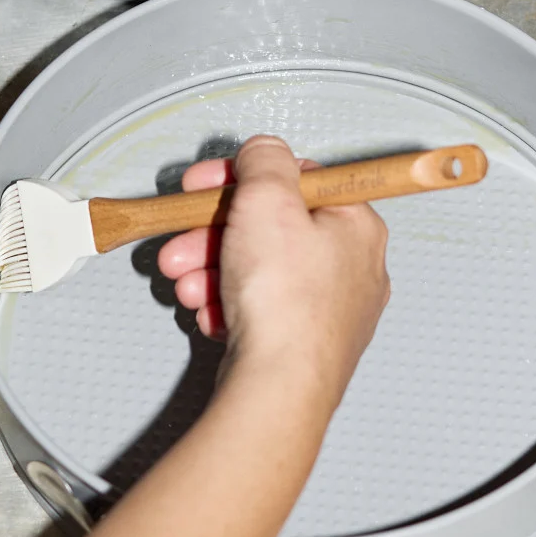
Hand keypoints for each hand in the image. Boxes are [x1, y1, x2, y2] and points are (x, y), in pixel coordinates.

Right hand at [156, 133, 389, 410]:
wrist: (279, 386)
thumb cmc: (285, 300)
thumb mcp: (267, 201)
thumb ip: (264, 162)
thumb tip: (264, 150)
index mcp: (356, 225)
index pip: (298, 181)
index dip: (242, 179)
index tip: (204, 184)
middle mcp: (351, 267)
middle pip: (271, 229)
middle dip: (212, 232)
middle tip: (179, 238)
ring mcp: (329, 310)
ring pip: (259, 271)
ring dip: (210, 269)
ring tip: (184, 282)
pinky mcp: (303, 344)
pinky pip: (258, 309)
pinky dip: (226, 304)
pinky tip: (207, 311)